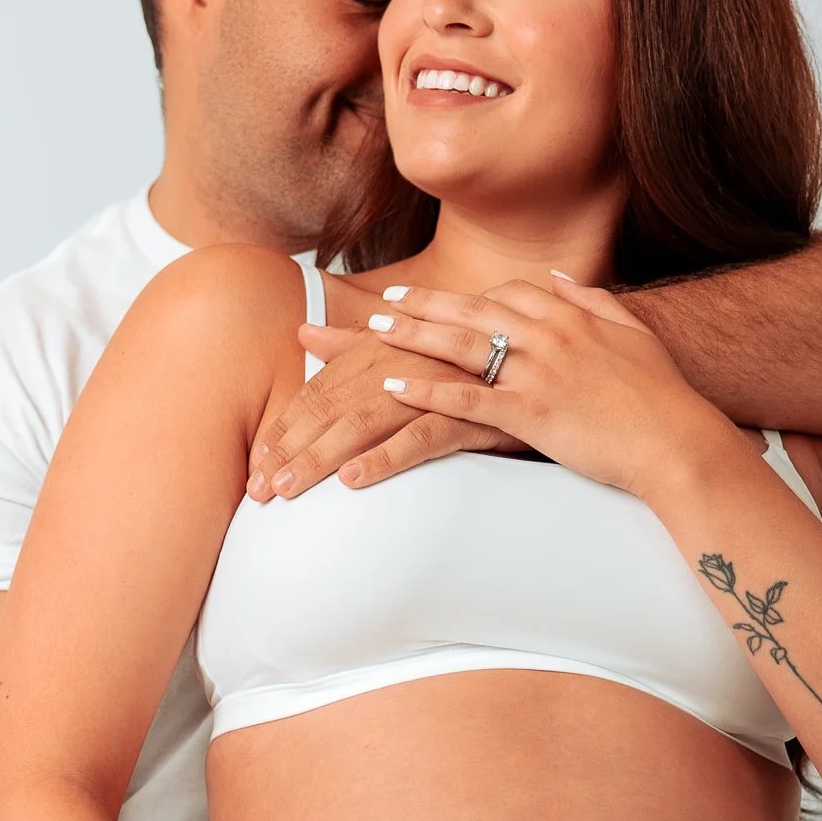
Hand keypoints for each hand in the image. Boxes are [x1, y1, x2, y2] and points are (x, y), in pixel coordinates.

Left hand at [248, 311, 528, 501]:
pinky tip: (355, 480)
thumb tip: (305, 332)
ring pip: (369, 421)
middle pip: (336, 405)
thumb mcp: (411, 348)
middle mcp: (412, 358)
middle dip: (292, 446)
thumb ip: (355, 343)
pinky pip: (425, 435)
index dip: (287, 423)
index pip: (324, 386)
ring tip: (290, 488)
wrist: (566, 368)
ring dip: (324, 456)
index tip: (255, 458)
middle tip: (259, 487)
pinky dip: (388, 456)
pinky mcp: (476, 414)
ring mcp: (444, 384)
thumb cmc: (479, 364)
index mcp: (391, 344)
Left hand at [367, 272, 730, 498]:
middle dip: (423, 305)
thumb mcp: (633, 334)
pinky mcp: (530, 412)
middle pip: (471, 311)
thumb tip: (562, 278)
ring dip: (411, 335)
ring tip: (373, 332)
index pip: (508, 293)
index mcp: (572, 316)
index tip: (443, 299)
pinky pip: (466, 397)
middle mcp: (548, 335)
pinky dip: (427, 390)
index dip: (469, 297)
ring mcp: (537, 372)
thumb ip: (594, 302)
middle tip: (384, 303)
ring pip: (460, 345)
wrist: (677, 440)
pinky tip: (394, 386)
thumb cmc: (662, 395)